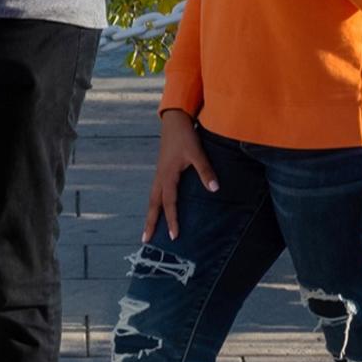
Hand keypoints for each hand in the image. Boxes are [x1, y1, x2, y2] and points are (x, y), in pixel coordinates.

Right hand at [143, 110, 215, 241]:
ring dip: (151, 214)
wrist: (175, 120)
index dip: (172, 220)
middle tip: (146, 240)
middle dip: (150, 223)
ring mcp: (159, 174)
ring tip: (148, 229)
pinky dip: (155, 204)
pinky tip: (159, 208)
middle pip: (153, 205)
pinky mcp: (162, 170)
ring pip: (153, 199)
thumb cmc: (185, 136)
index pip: (169, 203)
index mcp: (168, 176)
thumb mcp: (197, 153)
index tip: (174, 236)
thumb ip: (205, 171)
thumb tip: (215, 189)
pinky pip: (156, 192)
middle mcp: (160, 177)